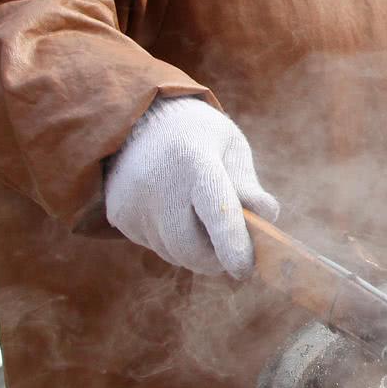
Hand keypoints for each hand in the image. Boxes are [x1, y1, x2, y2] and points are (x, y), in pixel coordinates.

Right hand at [104, 96, 277, 277]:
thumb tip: (268, 218)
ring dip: (194, 250)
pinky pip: (154, 246)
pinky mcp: (119, 216)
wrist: (139, 119)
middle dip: (216, 258)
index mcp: (195, 160)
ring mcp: (133, 202)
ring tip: (199, 218)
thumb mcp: (230, 146)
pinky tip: (173, 210)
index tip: (244, 269)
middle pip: (190, 246)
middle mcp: (158, 183)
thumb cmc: (198, 134)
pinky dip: (171, 241)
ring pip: (173, 252)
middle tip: (232, 252)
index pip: (216, 211)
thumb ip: (248, 184)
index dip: (233, 245)